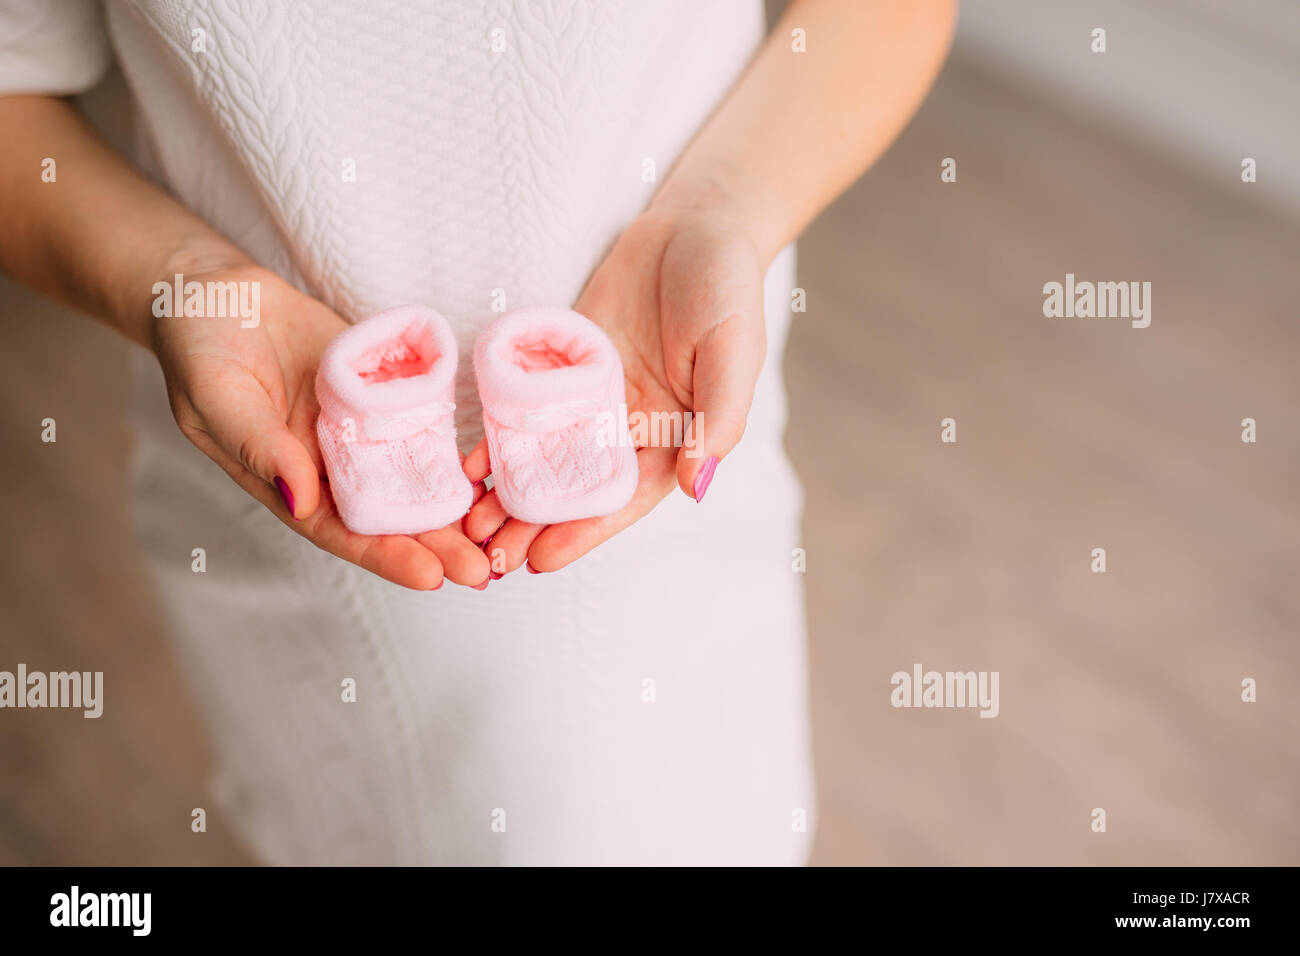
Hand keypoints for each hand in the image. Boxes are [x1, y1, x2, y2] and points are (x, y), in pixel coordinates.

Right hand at [150, 261, 489, 589]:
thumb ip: (259, 446)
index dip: (385, 555)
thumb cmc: (200, 344)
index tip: (430, 577)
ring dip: (453, 507)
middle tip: (484, 572)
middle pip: (387, 516)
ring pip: (411, 479)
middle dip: (435, 545)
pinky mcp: (379, 396)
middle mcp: (327, 467)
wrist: (217, 291)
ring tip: (499, 533)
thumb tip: (302, 500)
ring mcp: (357, 433)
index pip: (340, 530)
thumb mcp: (217, 394)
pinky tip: (491, 472)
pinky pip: (419, 427)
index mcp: (284, 480)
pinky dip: (452, 451)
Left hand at [463, 204, 766, 573]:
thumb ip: (719, 418)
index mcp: (674, 437)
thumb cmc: (728, 289)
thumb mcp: (734, 351)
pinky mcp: (563, 366)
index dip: (585, 531)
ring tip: (468, 524)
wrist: (696, 224)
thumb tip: (694, 485)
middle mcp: (629, 428)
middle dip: (536, 525)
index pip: (624, 499)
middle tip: (487, 559)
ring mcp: (592, 399)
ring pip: (547, 458)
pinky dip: (501, 437)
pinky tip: (468, 463)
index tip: (542, 561)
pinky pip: (529, 408)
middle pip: (578, 489)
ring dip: (510, 493)